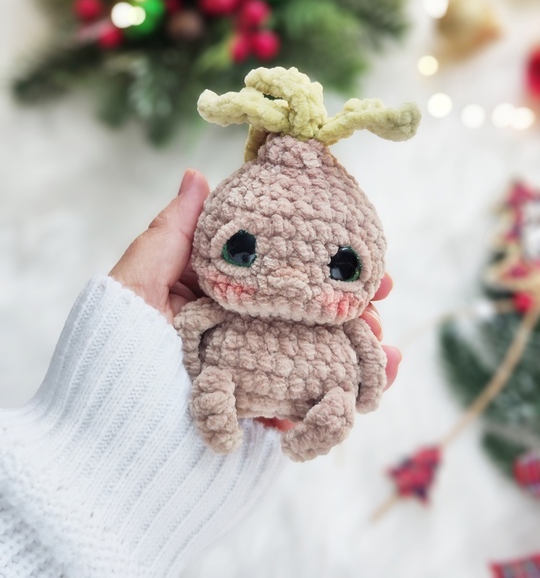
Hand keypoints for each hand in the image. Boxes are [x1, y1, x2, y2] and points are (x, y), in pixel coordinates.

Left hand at [110, 169, 401, 423]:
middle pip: (297, 307)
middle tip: (379, 295)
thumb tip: (197, 174)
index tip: (351, 242)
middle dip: (343, 300)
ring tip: (384, 344)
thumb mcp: (134, 287)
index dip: (308, 251)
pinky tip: (375, 384)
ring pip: (312, 350)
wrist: (110, 462)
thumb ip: (169, 234)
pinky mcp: (260, 414)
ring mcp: (248, 373)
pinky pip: (309, 400)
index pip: (266, 264)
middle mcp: (229, 330)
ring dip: (355, 345)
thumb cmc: (113, 361)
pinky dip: (345, 392)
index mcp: (204, 295)